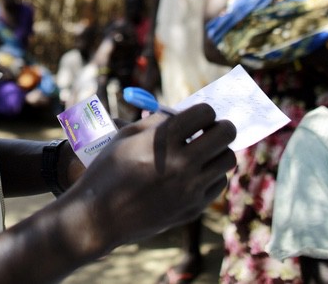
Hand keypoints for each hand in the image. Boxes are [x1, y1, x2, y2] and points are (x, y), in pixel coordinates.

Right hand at [62, 103, 235, 250]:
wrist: (101, 216)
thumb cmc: (108, 170)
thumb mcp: (126, 136)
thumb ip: (156, 122)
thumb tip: (180, 113)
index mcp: (164, 140)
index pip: (205, 113)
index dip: (204, 111)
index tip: (199, 116)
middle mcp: (182, 163)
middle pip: (226, 134)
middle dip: (221, 126)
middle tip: (211, 129)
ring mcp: (191, 188)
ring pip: (227, 160)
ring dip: (218, 151)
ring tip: (203, 152)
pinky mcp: (194, 208)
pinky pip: (217, 184)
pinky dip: (211, 175)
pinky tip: (195, 173)